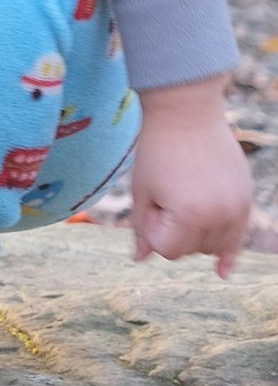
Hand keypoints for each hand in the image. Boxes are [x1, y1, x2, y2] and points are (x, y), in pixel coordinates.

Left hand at [130, 74, 251, 277]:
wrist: (186, 113)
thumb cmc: (157, 150)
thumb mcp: (142, 189)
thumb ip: (142, 227)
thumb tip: (139, 259)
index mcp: (190, 215)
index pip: (168, 250)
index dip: (153, 229)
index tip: (151, 199)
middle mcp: (220, 217)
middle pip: (192, 250)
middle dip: (174, 230)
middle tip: (166, 192)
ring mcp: (237, 209)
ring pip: (214, 246)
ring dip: (196, 235)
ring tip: (184, 198)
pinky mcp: (246, 200)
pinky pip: (239, 238)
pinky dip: (229, 253)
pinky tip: (222, 272)